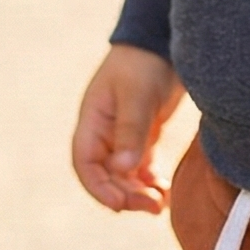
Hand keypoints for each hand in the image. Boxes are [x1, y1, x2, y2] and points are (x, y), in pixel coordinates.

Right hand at [70, 45, 185, 211]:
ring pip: (124, 176)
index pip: (85, 163)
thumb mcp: (137, 96)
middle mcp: (104, 133)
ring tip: (159, 203)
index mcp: (92, 121)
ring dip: (138, 193)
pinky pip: (141, 169)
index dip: (98, 187)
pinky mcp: (142, 137)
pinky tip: (165, 191)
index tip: (119, 204)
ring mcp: (122, 136)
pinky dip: (150, 183)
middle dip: (125, 195)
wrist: (162, 43)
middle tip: (151, 206)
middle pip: (106, 175)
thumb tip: (122, 169)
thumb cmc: (143, 65)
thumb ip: (130, 132)